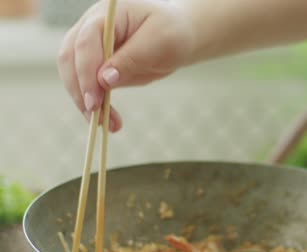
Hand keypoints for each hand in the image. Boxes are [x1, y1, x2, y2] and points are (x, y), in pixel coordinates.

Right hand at [57, 0, 194, 131]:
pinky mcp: (97, 65)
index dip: (86, 72)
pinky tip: (108, 120)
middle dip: (80, 90)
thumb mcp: (160, 41)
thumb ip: (132, 58)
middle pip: (70, 59)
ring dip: (85, 101)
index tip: (94, 100)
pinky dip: (94, 104)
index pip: (86, 42)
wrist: (180, 36)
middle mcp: (91, 28)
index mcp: (106, 16)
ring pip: (73, 74)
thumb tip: (104, 80)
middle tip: (96, 116)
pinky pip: (88, 85)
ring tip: (105, 124)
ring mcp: (92, 46)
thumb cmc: (173, 32)